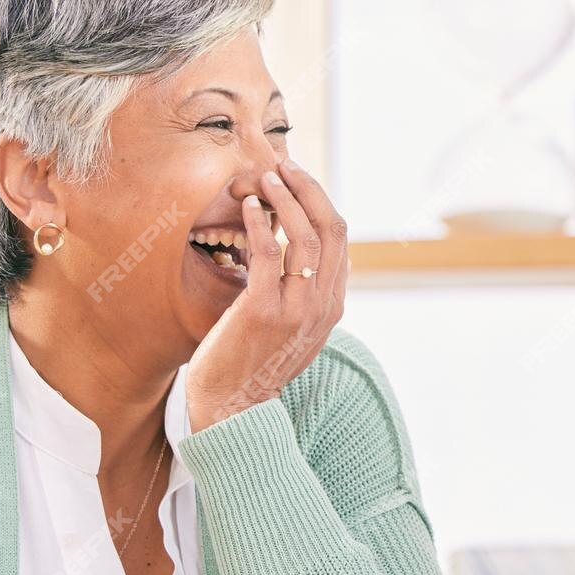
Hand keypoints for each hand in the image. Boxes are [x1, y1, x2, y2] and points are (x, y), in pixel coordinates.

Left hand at [186, 158, 348, 431]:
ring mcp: (296, 309)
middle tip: (285, 166)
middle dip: (309, 190)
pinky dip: (260, 223)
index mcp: (332, 305)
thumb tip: (293, 252)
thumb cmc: (254, 363)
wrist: (235, 408)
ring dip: (286, 199)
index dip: (320, 202)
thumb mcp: (293, 327)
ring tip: (266, 177)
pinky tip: (249, 206)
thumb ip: (302, 293)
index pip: (339, 240)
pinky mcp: (263, 311)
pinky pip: (268, 254)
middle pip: (330, 230)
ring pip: (304, 236)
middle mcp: (322, 304)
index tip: (297, 180)